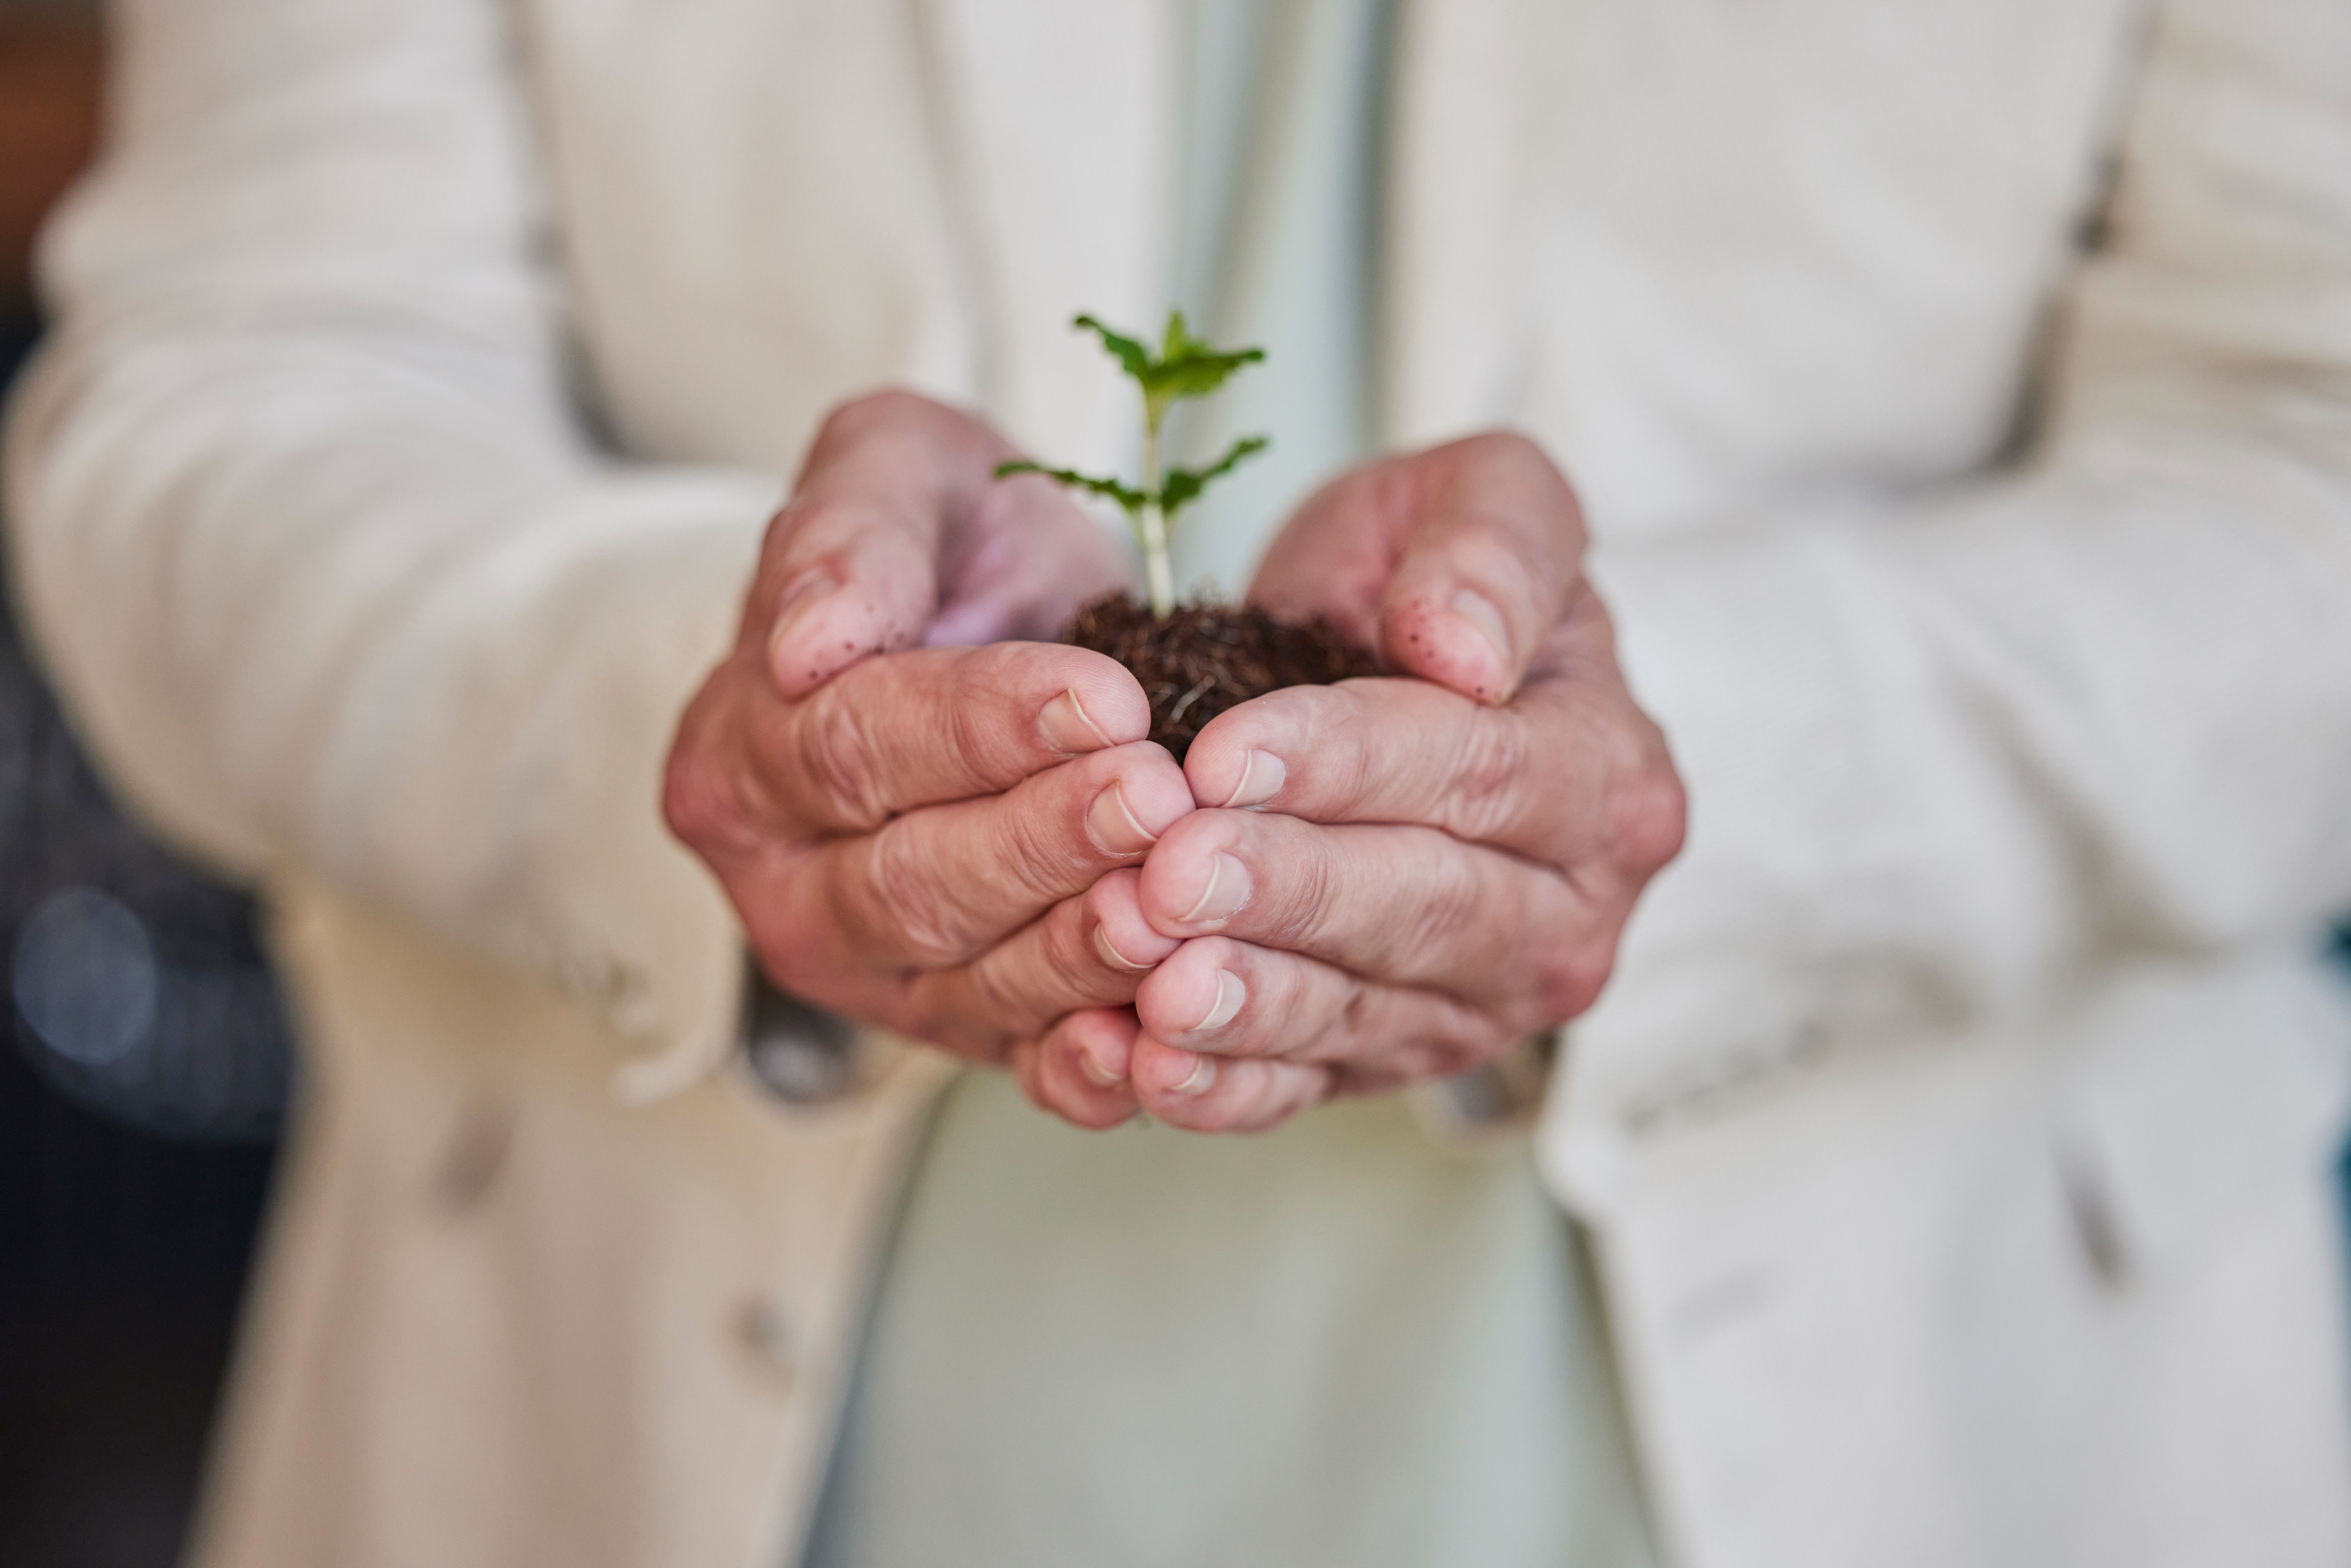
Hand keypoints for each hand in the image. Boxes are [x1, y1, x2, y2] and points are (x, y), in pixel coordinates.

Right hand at [664, 391, 1195, 1076]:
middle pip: (913, 878)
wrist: (1003, 626)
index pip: (857, 743)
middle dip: (1045, 842)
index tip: (1102, 697)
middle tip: (1158, 801)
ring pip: (975, 978)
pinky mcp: (963, 1027)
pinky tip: (1154, 1050)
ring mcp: (877, 975)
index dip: (981, 726)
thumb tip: (809, 643)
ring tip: (1176, 907)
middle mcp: (790, 884)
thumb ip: (848, 531)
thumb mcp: (894, 471)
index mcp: (742, 754)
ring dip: (1081, 953)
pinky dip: (1087, 1071)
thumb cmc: (945, 546)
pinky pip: (1022, 1063)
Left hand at [1030, 433, 1686, 1132]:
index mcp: (1609, 771)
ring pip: (1362, 1008)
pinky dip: (1224, 1089)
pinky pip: (1308, 1085)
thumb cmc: (1432, 578)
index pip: (1477, 772)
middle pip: (1423, 906)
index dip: (1344, 764)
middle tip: (1168, 878)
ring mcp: (1481, 1001)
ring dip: (1251, 1005)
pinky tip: (1144, 1070)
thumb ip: (1497, 545)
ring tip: (1154, 989)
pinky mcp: (1391, 1056)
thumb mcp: (1487, 497)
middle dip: (1286, 893)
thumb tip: (1463, 646)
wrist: (1400, 669)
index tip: (1222, 755)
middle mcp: (1568, 910)